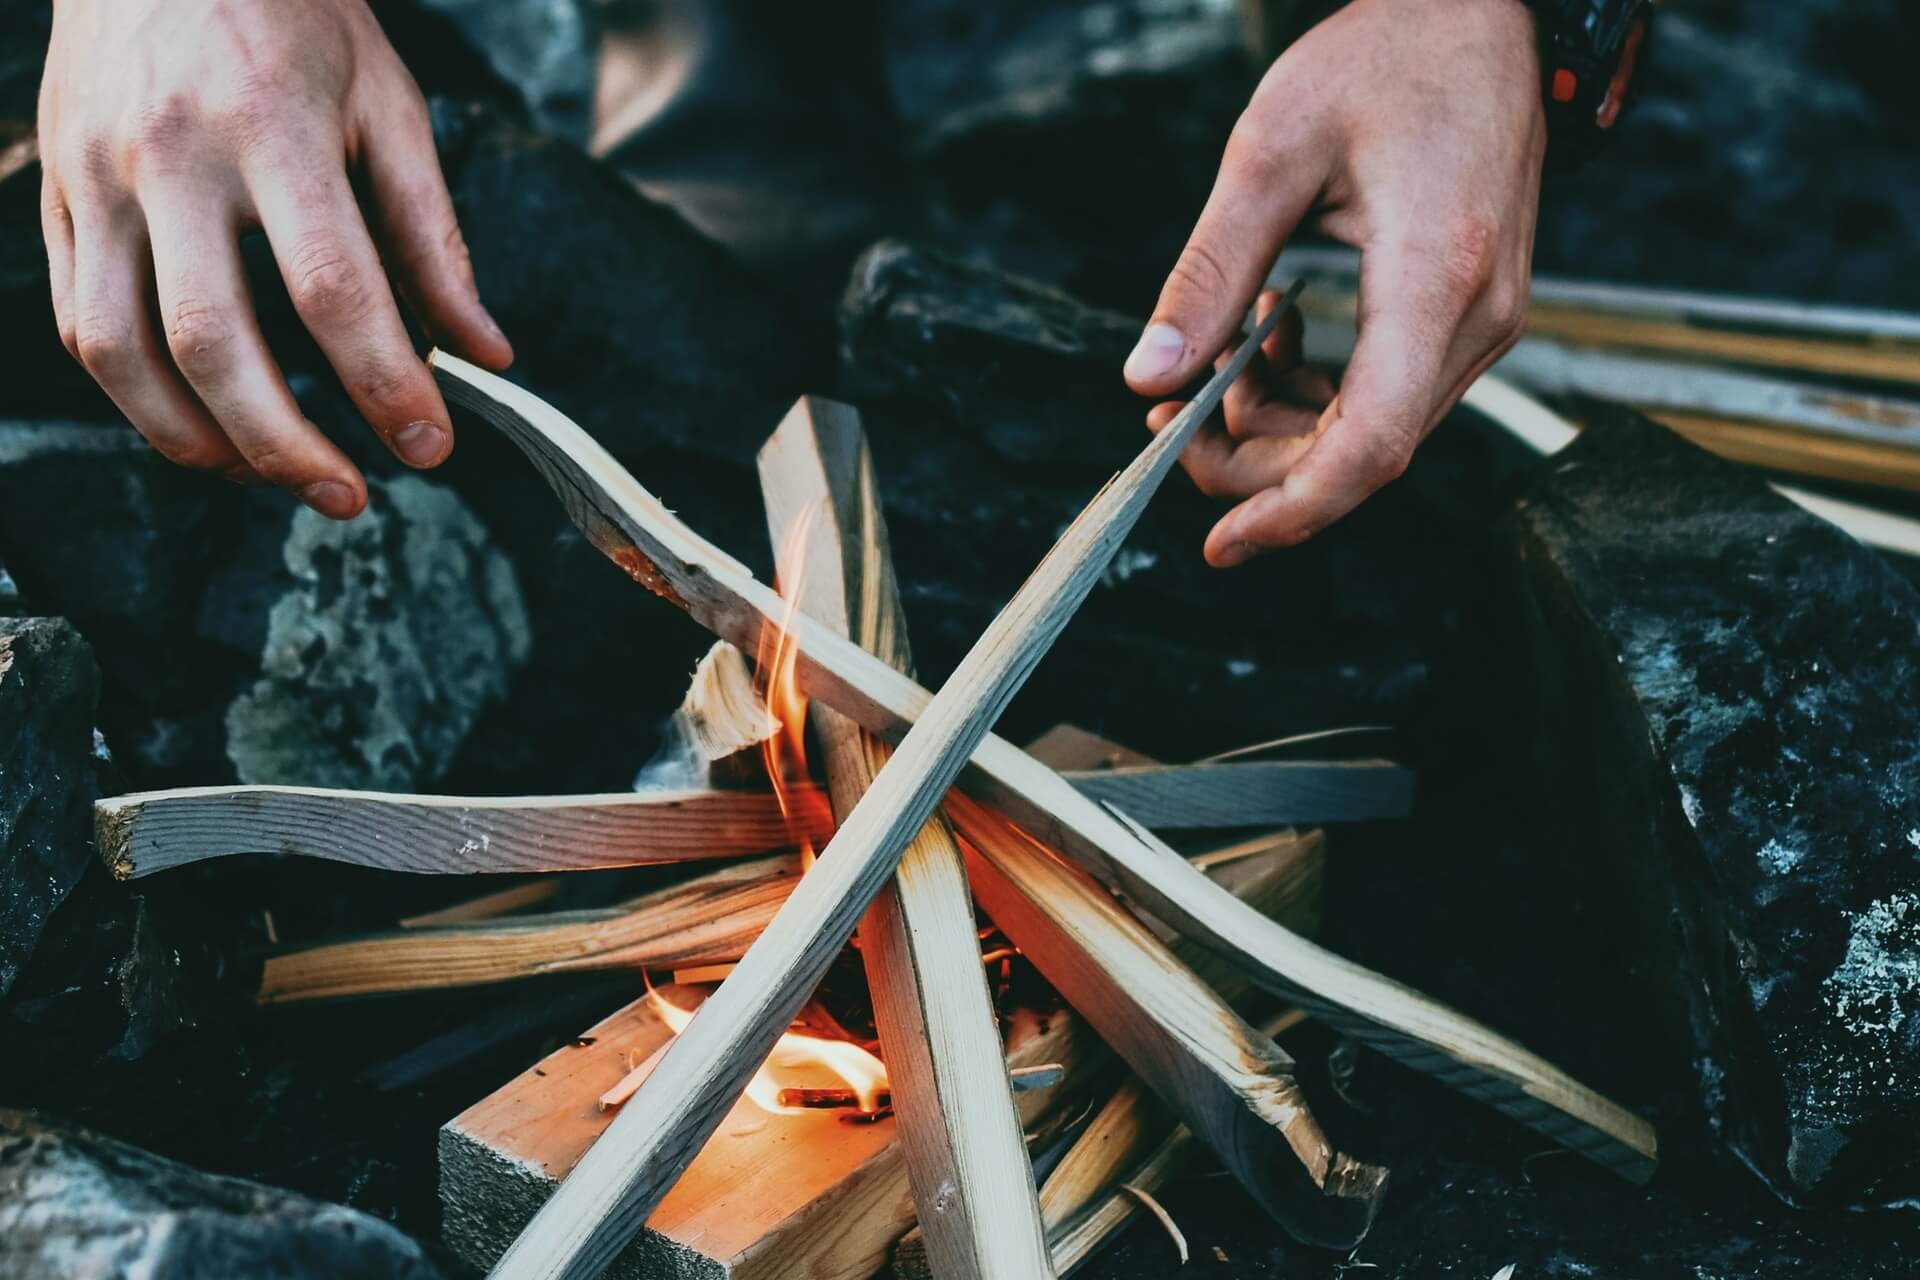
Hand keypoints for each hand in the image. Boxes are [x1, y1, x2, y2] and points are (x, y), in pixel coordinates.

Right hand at [37, 0, 513, 518]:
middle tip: (351, 497)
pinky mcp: (52, 195)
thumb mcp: (389, 104)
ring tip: (273, 477)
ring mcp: (94, 178)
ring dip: (199, 441)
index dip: (385, 384)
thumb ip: (435, 236)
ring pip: (123, 351)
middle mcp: (170, 157)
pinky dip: (138, 398)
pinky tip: (204, 427)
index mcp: (273, 127)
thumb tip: (485, 355)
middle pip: (216, 341)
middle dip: (288, 445)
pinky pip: (80, 323)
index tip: (430, 447)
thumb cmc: (291, 17)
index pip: (335, 289)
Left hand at [1125, 0, 1544, 565]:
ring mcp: (1485, 321)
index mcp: (1436, 278)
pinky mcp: (1472, 314)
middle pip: (1363, 454)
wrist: (1482, 11)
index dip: (1292, 510)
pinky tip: (1272, 341)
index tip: (1220, 542)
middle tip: (1173, 428)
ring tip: (1214, 372)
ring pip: (1375, 432)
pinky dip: (1321, 394)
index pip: (1371, 445)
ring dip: (1284, 427)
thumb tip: (1147, 375)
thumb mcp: (1271, 150)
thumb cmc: (1388, 56)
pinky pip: (1393, 394)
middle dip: (1259, 463)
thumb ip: (1208, 273)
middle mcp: (1478, 318)